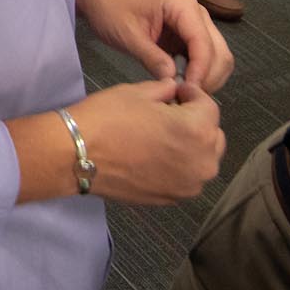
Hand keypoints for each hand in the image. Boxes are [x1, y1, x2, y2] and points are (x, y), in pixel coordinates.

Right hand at [68, 79, 224, 205]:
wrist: (76, 155)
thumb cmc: (107, 118)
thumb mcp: (138, 92)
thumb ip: (165, 90)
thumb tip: (173, 90)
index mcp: (197, 131)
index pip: (209, 107)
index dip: (192, 94)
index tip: (176, 91)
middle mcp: (202, 162)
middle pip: (213, 136)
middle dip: (197, 122)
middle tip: (170, 114)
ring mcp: (188, 185)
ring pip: (202, 160)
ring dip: (191, 146)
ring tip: (163, 137)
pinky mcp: (172, 199)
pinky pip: (186, 177)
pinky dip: (178, 166)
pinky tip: (153, 156)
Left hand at [78, 0, 232, 92]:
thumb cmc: (111, 11)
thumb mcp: (128, 36)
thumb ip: (151, 57)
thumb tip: (173, 81)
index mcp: (182, 5)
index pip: (203, 42)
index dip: (200, 70)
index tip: (187, 91)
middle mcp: (196, 12)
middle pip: (218, 51)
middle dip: (207, 77)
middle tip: (186, 96)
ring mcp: (196, 24)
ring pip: (218, 57)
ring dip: (206, 77)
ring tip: (183, 92)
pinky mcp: (190, 36)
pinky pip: (205, 58)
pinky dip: (199, 74)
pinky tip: (182, 84)